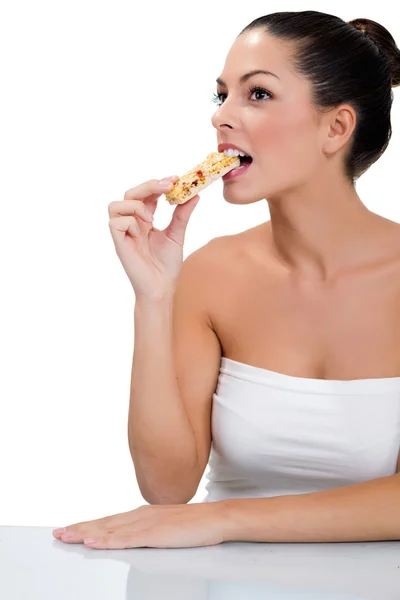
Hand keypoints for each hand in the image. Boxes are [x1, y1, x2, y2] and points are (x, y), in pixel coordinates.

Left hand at [52, 501, 226, 549]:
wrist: (216, 518)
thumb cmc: (195, 523)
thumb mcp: (167, 525)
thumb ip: (149, 528)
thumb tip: (135, 534)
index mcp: (143, 514)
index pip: (110, 520)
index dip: (89, 524)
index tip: (71, 528)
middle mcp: (140, 515)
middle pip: (104, 523)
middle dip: (80, 528)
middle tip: (58, 533)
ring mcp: (147, 524)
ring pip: (110, 530)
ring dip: (86, 533)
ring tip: (67, 536)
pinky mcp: (155, 534)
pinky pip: (126, 539)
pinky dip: (107, 540)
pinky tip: (94, 542)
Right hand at [108, 177, 199, 301]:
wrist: (162, 288)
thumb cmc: (166, 266)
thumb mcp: (177, 235)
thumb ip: (182, 215)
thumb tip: (195, 195)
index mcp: (144, 220)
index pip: (146, 194)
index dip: (158, 184)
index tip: (175, 179)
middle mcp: (132, 224)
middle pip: (130, 194)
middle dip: (149, 186)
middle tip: (169, 186)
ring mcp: (124, 234)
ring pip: (116, 205)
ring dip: (136, 207)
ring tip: (151, 220)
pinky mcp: (119, 244)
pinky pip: (115, 223)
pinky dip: (130, 223)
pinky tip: (142, 234)